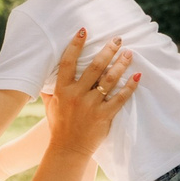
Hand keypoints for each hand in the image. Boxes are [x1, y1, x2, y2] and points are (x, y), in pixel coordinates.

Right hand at [41, 29, 135, 158]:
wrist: (67, 149)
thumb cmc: (59, 125)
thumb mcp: (50, 105)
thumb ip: (49, 88)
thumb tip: (41, 74)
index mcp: (62, 90)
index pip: (68, 62)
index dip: (75, 45)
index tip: (83, 31)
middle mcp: (76, 95)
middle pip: (94, 68)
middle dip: (107, 51)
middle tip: (118, 39)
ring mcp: (91, 106)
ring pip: (109, 80)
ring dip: (120, 65)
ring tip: (129, 53)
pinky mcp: (103, 116)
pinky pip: (119, 98)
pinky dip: (129, 87)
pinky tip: (137, 76)